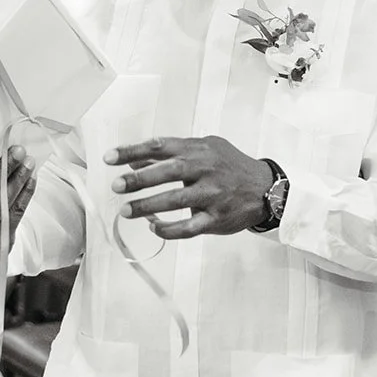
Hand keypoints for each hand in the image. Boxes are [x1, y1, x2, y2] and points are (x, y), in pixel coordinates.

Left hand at [105, 136, 271, 238]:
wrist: (266, 187)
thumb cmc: (230, 166)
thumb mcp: (204, 150)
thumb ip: (171, 154)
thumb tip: (134, 161)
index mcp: (199, 150)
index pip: (160, 146)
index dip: (133, 151)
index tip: (110, 158)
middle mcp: (205, 170)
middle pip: (168, 172)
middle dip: (139, 179)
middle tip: (117, 186)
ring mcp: (212, 195)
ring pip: (176, 201)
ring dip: (148, 206)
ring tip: (126, 211)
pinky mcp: (216, 218)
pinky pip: (189, 228)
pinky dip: (168, 229)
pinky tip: (153, 227)